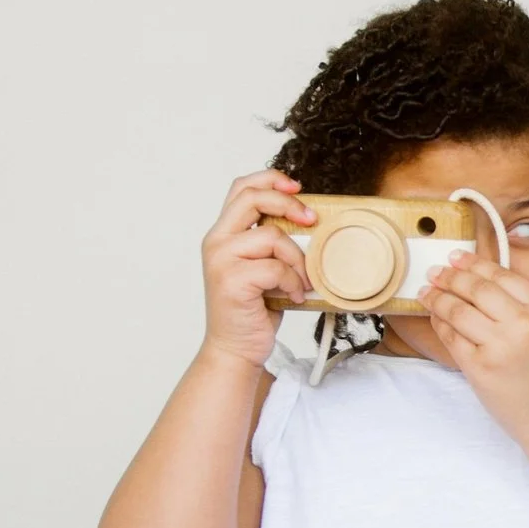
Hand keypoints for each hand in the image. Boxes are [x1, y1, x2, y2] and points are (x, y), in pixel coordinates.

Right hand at [200, 169, 314, 368]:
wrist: (236, 348)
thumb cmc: (254, 308)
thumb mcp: (263, 266)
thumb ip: (272, 242)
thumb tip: (310, 219)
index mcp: (223, 233)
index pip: (242, 187)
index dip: (271, 179)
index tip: (298, 188)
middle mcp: (216, 241)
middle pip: (253, 198)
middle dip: (289, 204)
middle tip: (312, 220)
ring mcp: (221, 260)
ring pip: (273, 237)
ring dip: (298, 260)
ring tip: (302, 281)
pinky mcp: (232, 281)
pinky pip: (276, 267)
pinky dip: (293, 282)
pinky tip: (294, 296)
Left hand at [418, 251, 528, 443]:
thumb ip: (521, 303)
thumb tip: (478, 278)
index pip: (501, 275)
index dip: (474, 264)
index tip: (456, 258)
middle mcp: (523, 323)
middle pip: (477, 289)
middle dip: (450, 277)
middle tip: (435, 272)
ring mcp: (500, 346)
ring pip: (458, 310)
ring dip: (438, 298)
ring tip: (427, 292)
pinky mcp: (480, 367)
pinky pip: (451, 337)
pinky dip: (439, 324)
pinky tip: (435, 318)